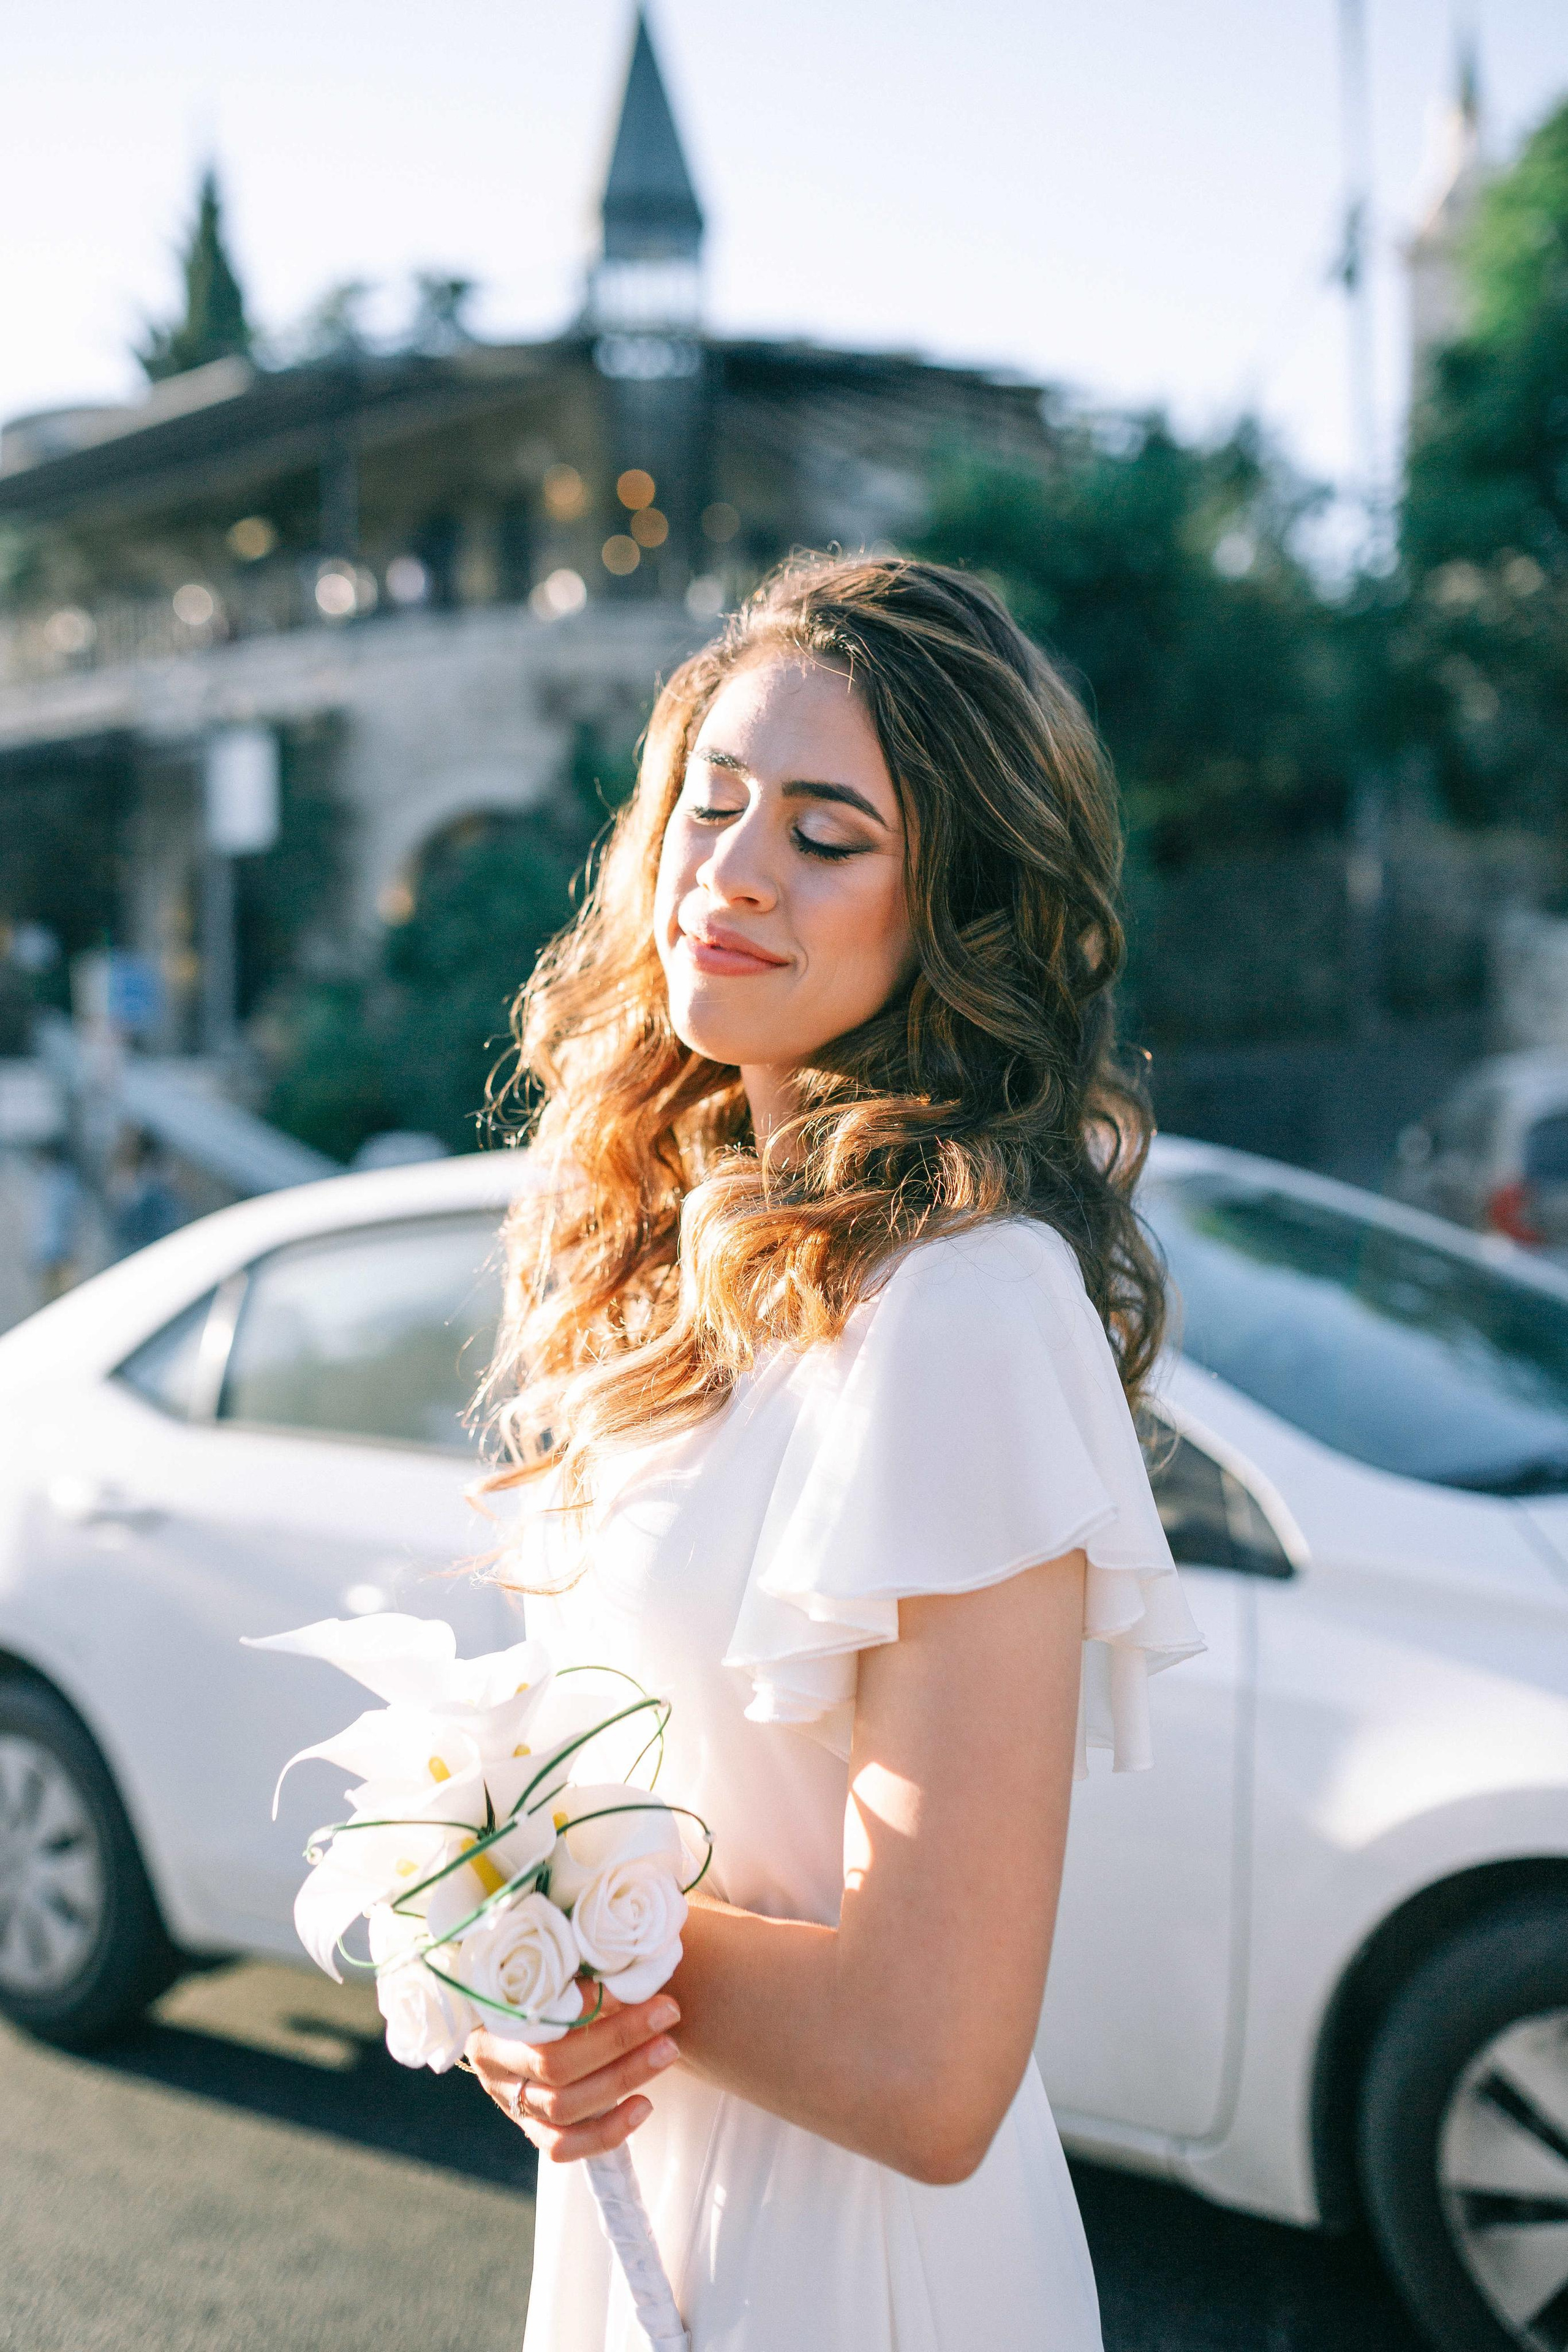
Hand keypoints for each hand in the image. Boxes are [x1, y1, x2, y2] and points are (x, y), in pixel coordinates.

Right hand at [465, 1983, 680, 2163]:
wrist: (518, 2026)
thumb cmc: (542, 1987)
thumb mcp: (550, 1972)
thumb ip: (578, 1968)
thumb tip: (630, 1959)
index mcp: (491, 2019)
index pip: (539, 2017)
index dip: (589, 2004)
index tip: (635, 1984)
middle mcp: (495, 2068)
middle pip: (555, 2065)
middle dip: (618, 2039)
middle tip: (667, 2012)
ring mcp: (511, 2104)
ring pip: (564, 2107)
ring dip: (623, 2078)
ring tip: (667, 2050)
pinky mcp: (532, 2132)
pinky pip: (564, 2147)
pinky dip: (607, 2131)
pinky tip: (643, 2106)